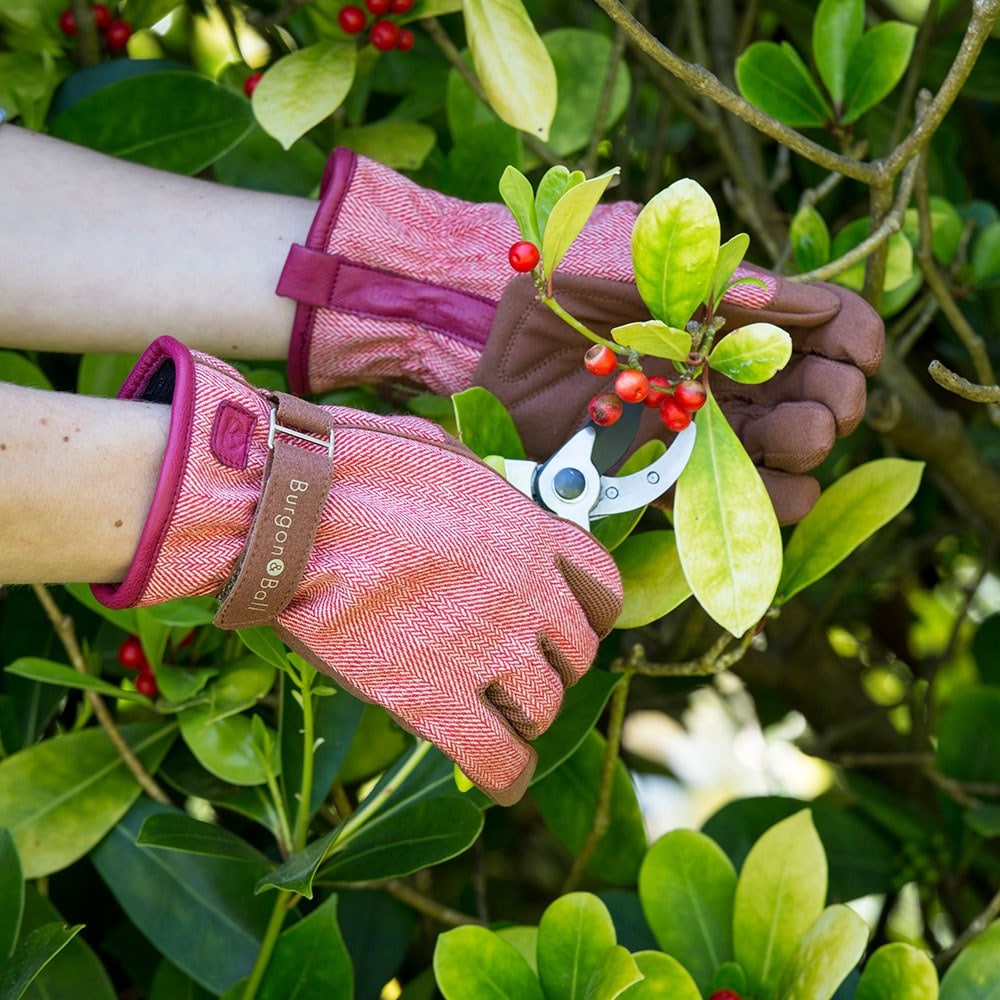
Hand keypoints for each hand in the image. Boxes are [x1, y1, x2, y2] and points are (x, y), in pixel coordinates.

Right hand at [93, 337, 621, 802]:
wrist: (287, 512)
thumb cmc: (352, 467)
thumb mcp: (444, 459)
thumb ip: (488, 499)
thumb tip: (495, 514)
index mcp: (531, 534)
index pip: (603, 590)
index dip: (589, 612)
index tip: (564, 621)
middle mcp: (526, 596)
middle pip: (577, 656)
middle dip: (554, 665)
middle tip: (520, 669)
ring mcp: (486, 649)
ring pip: (543, 709)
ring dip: (526, 715)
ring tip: (499, 715)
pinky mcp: (434, 698)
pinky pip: (497, 759)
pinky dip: (505, 773)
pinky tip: (499, 775)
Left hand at [474, 268, 883, 524]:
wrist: (492, 368)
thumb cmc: (549, 298)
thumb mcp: (620, 261)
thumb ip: (693, 271)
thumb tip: (768, 293)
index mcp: (727, 314)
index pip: (828, 320)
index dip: (855, 336)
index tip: (851, 351)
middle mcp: (728, 374)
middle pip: (829, 391)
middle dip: (837, 397)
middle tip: (809, 400)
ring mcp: (705, 428)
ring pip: (800, 451)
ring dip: (805, 445)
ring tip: (769, 436)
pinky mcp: (674, 477)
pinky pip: (745, 503)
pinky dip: (769, 499)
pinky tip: (752, 480)